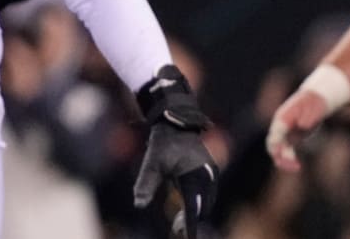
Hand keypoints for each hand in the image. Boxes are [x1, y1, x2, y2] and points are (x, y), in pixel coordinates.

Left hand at [134, 65, 216, 238]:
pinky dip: (197, 205)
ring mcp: (211, 174)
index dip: (190, 226)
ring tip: (177, 225)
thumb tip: (138, 204)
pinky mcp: (210, 173)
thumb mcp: (151, 162)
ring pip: (205, 203)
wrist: (177, 120)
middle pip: (202, 209)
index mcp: (194, 176)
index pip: (193, 209)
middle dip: (190, 222)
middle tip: (175, 230)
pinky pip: (206, 195)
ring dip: (194, 214)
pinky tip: (184, 211)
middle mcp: (207, 176)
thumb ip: (145, 184)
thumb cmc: (163, 141)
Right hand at [265, 89, 327, 171]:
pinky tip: (296, 166)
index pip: (275, 133)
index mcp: (283, 117)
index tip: (281, 154)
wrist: (315, 99)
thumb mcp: (314, 106)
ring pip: (278, 150)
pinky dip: (288, 159)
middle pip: (273, 144)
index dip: (276, 144)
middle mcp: (280, 126)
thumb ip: (308, 115)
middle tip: (294, 165)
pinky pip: (285, 151)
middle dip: (280, 156)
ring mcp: (284, 133)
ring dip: (284, 160)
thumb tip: (302, 126)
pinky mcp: (290, 138)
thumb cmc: (315, 102)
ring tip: (296, 167)